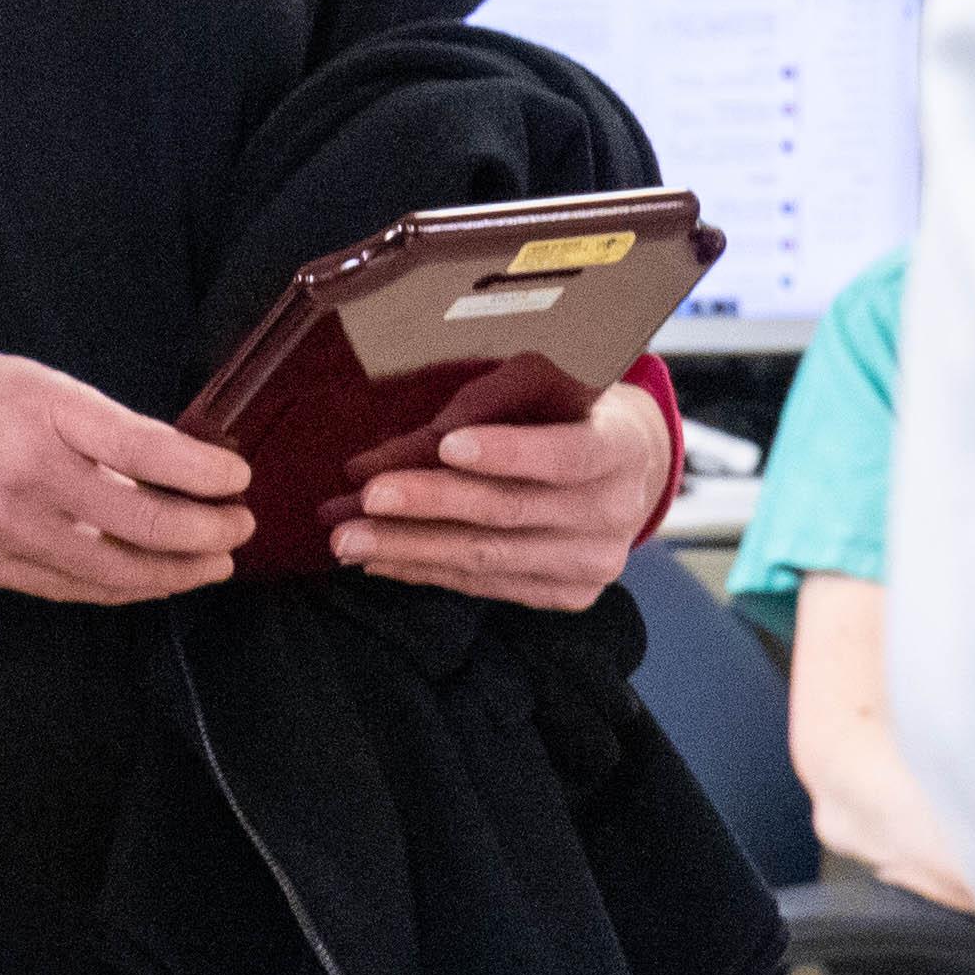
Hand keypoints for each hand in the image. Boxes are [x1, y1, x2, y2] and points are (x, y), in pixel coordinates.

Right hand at [0, 333, 249, 605]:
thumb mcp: (24, 377)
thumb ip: (91, 422)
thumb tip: (163, 462)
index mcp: (40, 410)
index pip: (149, 451)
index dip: (206, 475)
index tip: (238, 481)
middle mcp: (24, 473)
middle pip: (142, 523)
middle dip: (206, 534)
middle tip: (237, 530)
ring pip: (110, 572)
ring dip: (172, 574)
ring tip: (207, 565)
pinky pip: (64, 588)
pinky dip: (113, 588)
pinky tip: (143, 580)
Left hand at [332, 379, 674, 610]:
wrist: (626, 468)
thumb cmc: (569, 407)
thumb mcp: (543, 379)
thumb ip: (486, 400)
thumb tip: (414, 445)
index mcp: (620, 447)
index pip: (565, 455)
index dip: (507, 452)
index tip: (447, 443)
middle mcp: (614, 513)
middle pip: (510, 512)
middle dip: (429, 505)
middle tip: (366, 498)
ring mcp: (592, 563)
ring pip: (488, 559)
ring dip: (410, 549)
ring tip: (348, 539)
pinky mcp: (566, 595)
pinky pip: (484, 586)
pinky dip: (427, 571)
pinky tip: (380, 560)